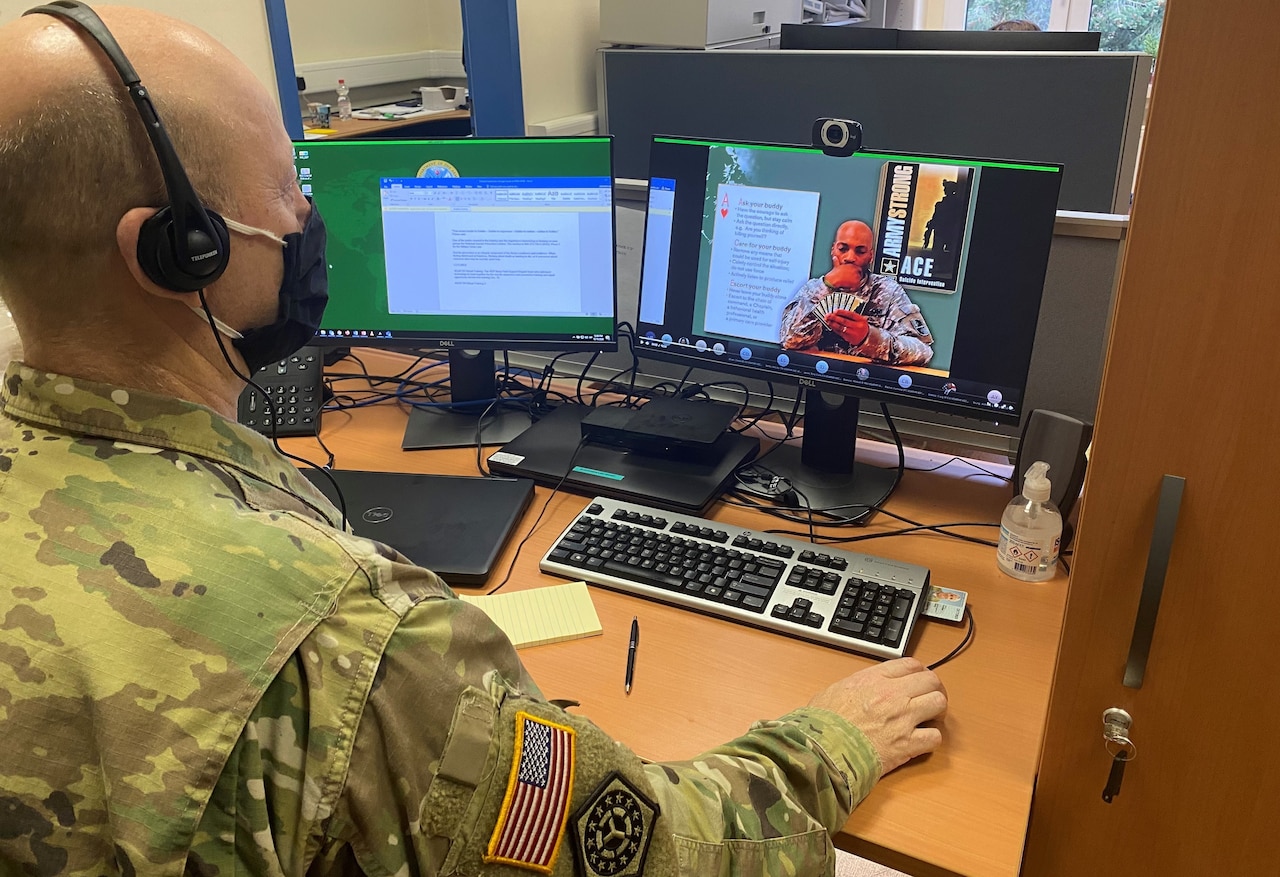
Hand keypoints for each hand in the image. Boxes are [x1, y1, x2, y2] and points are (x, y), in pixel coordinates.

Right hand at [808, 657, 947, 774]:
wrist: (823, 749)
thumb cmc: (822, 723)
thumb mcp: (835, 690)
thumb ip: (856, 685)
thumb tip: (861, 689)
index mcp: (874, 678)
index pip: (911, 664)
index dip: (919, 671)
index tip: (918, 680)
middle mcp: (893, 694)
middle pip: (931, 680)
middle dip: (934, 688)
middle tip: (929, 698)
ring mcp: (903, 718)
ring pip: (939, 703)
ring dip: (937, 711)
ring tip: (930, 718)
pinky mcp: (907, 744)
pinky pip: (935, 737)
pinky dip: (932, 739)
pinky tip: (922, 741)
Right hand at [824, 264, 864, 288]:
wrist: (833, 280)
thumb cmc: (834, 274)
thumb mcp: (836, 266)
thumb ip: (836, 261)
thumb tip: (834, 258)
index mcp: (851, 265)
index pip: (858, 269)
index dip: (856, 273)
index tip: (853, 276)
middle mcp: (855, 270)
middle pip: (860, 275)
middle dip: (856, 278)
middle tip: (852, 281)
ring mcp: (856, 276)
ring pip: (859, 281)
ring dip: (855, 283)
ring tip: (850, 285)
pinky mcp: (856, 282)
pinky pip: (858, 286)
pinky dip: (854, 288)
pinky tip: (850, 288)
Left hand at [825, 309, 869, 346]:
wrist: (865, 338)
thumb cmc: (861, 326)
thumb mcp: (860, 319)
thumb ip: (851, 316)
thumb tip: (839, 312)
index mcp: (861, 320)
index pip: (851, 315)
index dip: (842, 312)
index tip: (835, 310)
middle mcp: (856, 327)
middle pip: (844, 321)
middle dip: (835, 318)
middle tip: (828, 315)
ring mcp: (852, 333)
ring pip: (840, 327)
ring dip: (832, 323)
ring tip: (827, 320)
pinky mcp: (847, 338)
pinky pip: (839, 332)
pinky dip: (834, 328)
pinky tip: (830, 325)